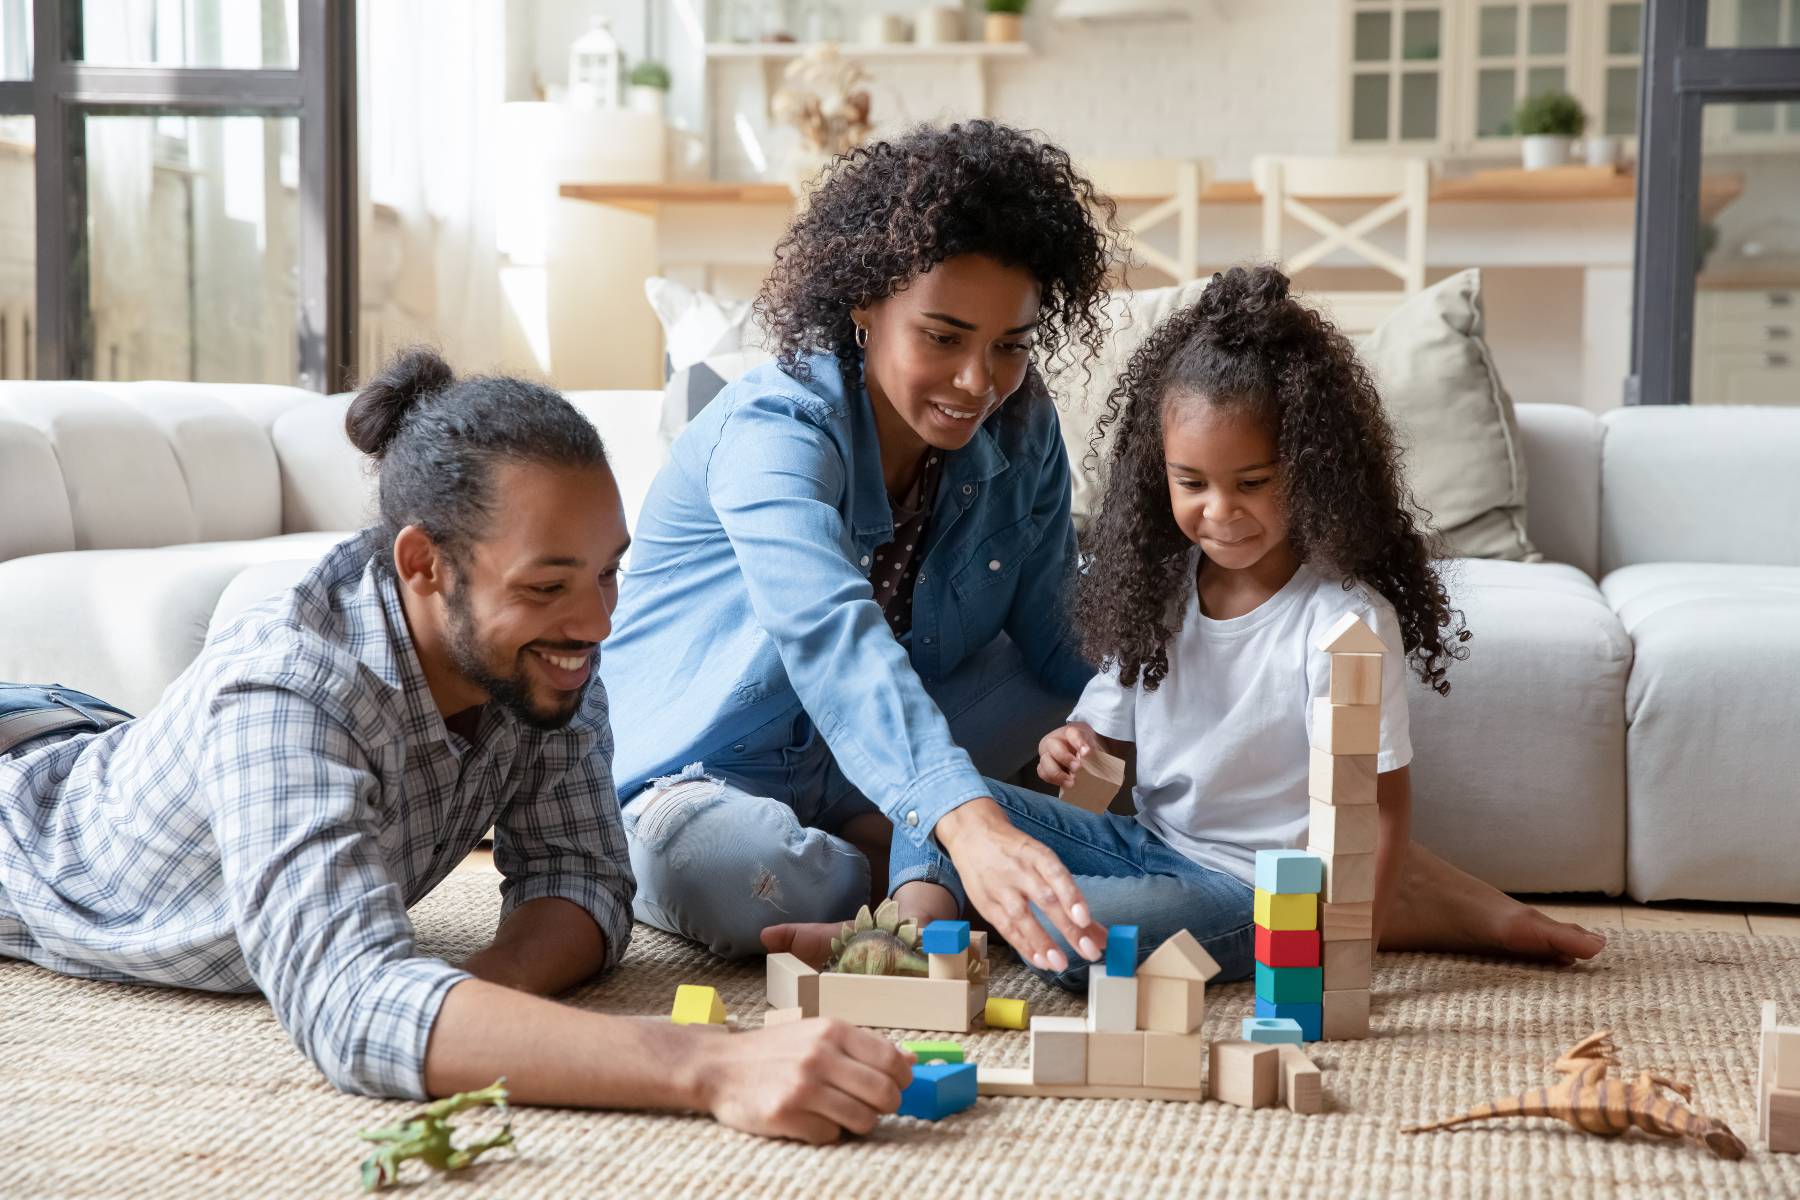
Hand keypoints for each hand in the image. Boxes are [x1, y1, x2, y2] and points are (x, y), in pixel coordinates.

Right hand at [695, 1018, 912, 1142]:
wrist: (719, 1066)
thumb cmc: (775, 1050)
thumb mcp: (818, 1033)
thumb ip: (863, 1045)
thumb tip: (911, 1060)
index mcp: (833, 1030)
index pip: (892, 1061)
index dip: (902, 1080)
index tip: (894, 1086)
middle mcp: (820, 1056)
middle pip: (885, 1094)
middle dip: (885, 1106)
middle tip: (871, 1106)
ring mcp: (802, 1086)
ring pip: (863, 1120)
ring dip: (858, 1123)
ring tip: (841, 1114)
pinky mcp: (785, 1114)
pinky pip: (831, 1135)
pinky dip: (827, 1132)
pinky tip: (811, 1119)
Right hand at [933, 797, 1105, 972]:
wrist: (972, 834)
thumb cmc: (1016, 852)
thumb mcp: (1042, 860)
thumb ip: (1069, 896)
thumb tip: (1098, 932)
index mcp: (1037, 855)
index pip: (1057, 875)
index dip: (1071, 897)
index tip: (1085, 919)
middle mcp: (1020, 871)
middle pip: (1046, 900)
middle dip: (1069, 928)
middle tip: (1089, 951)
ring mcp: (1001, 888)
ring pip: (1023, 917)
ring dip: (1043, 942)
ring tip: (1061, 964)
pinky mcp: (987, 904)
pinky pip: (1006, 928)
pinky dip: (1024, 946)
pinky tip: (1040, 961)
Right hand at [1037, 722, 1105, 789]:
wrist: (1081, 754)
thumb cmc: (1086, 749)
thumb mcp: (1093, 747)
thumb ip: (1093, 753)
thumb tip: (1090, 762)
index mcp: (1070, 732)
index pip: (1073, 733)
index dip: (1079, 742)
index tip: (1087, 752)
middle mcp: (1055, 741)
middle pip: (1053, 745)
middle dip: (1065, 758)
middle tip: (1077, 768)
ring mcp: (1047, 753)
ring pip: (1045, 761)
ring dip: (1057, 773)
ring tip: (1071, 781)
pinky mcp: (1044, 766)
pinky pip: (1043, 773)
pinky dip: (1053, 780)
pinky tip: (1065, 784)